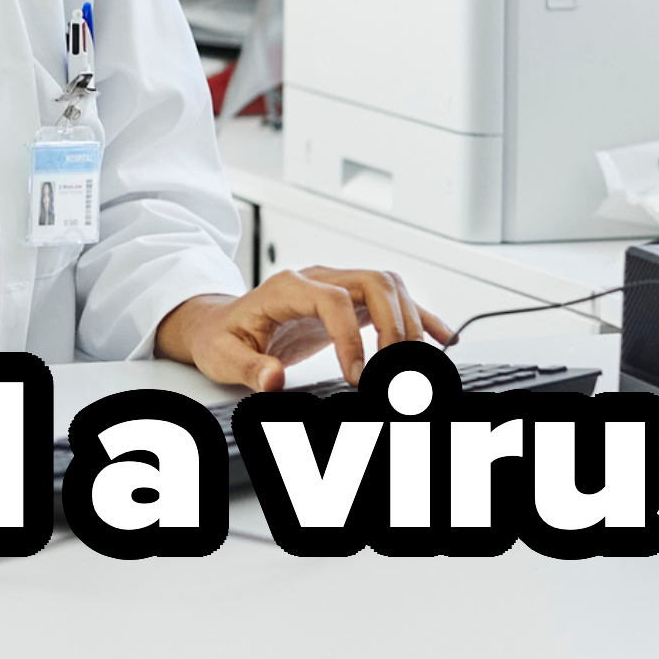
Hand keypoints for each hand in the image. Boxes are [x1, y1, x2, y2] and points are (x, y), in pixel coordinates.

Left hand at [155, 265, 455, 393]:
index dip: (351, 337)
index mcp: (285, 287)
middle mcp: (316, 279)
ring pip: (387, 286)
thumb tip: (273, 379)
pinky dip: (418, 316)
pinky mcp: (348, 301)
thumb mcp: (222, 357)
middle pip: (372, 282)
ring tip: (414, 361)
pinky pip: (390, 300)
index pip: (333, 299)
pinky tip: (440, 335)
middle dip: (392, 324)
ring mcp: (335, 286)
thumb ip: (248, 368)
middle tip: (394, 369)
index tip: (356, 375)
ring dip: (408, 320)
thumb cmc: (221, 338)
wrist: (219, 324)